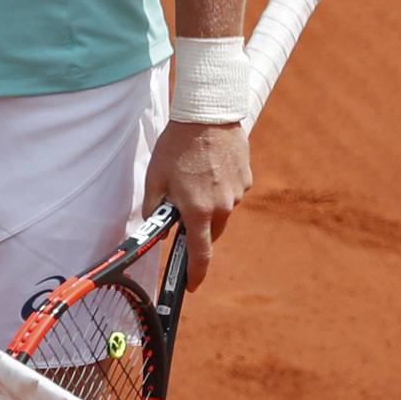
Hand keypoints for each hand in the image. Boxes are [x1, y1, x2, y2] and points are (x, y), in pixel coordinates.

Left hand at [142, 120, 250, 291]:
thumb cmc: (177, 144)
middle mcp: (222, 207)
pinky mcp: (247, 179)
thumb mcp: (155, 175)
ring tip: (194, 174)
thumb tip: (154, 222)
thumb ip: (153, 205)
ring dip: (209, 203)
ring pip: (222, 210)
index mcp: (198, 211)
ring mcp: (238, 194)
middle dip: (198, 228)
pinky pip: (231, 192)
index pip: (199, 254)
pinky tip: (209, 165)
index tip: (191, 286)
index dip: (195, 274)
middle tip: (183, 206)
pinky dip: (220, 187)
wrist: (208, 114)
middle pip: (211, 231)